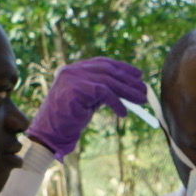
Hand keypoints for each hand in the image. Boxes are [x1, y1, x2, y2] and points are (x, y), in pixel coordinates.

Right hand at [25, 58, 150, 159]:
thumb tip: (130, 87)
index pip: (102, 63)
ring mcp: (72, 78)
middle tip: (144, 90)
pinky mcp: (76, 89)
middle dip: (129, 80)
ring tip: (142, 101)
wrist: (50, 133)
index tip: (138, 75)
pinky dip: (117, 103)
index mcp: (74, 69)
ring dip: (128, 92)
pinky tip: (123, 113)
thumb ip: (102, 90)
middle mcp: (72, 70)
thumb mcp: (88, 100)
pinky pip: (104, 93)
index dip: (122, 67)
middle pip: (108, 71)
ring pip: (108, 81)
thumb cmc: (70, 120)